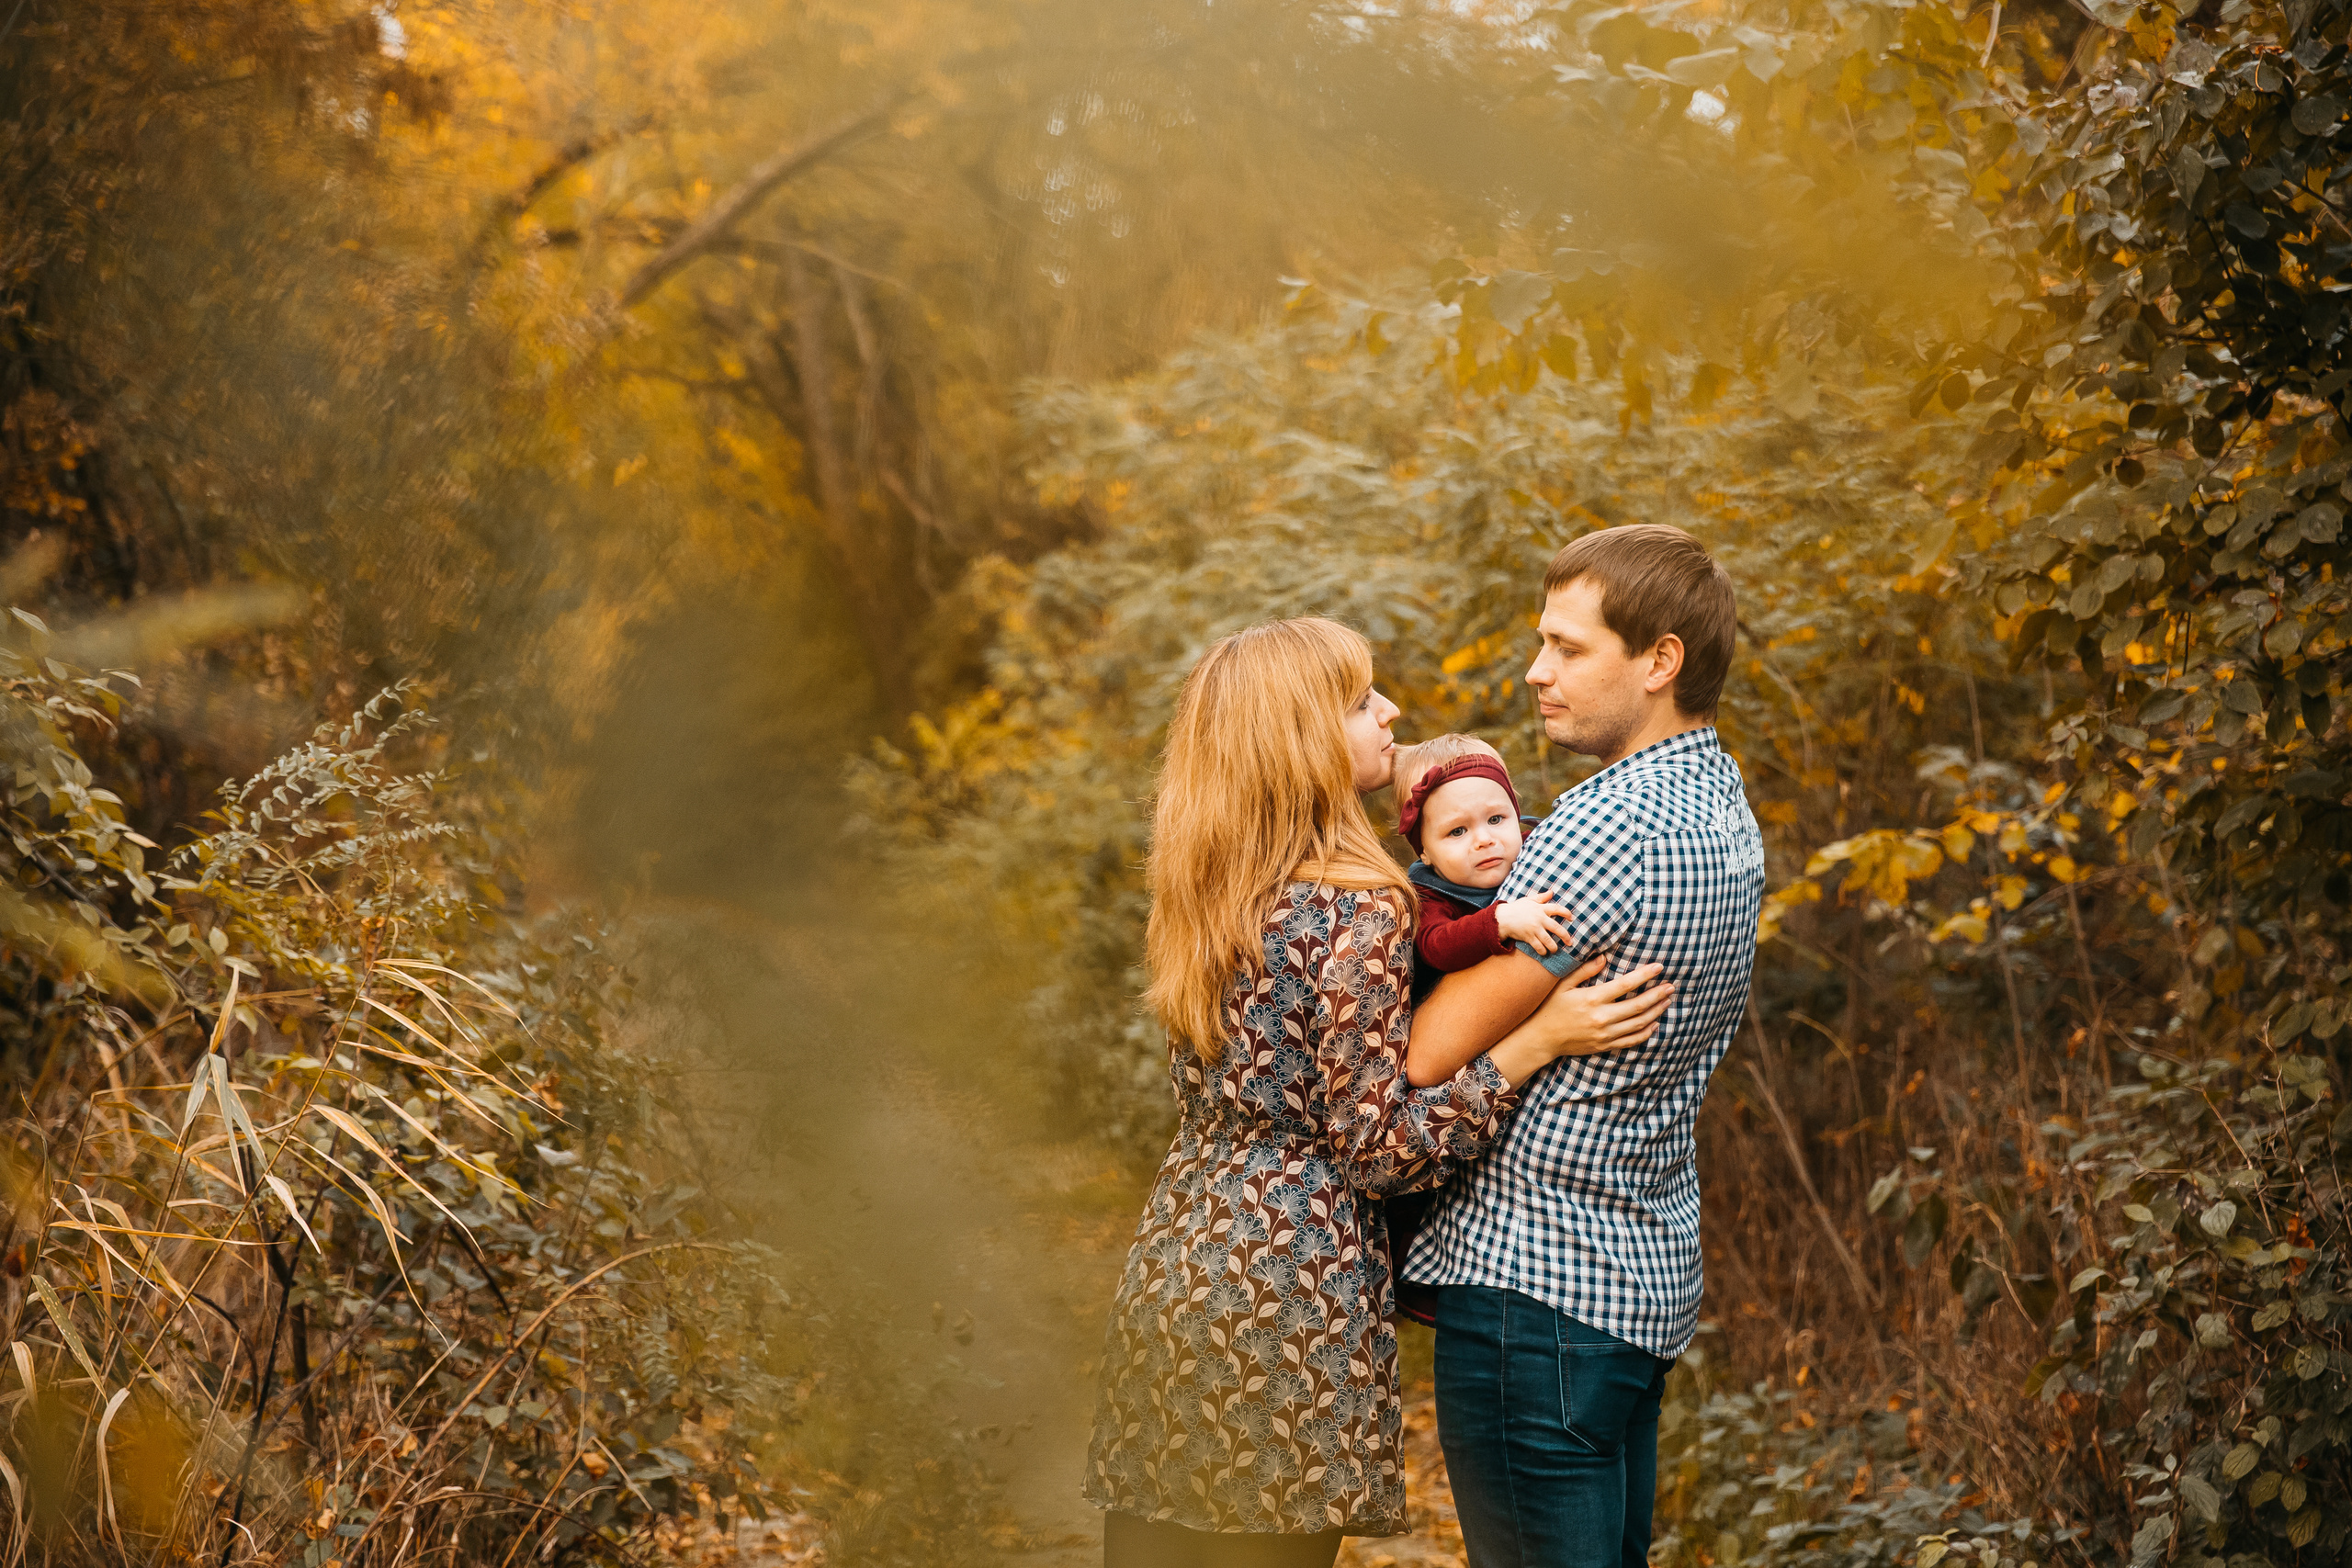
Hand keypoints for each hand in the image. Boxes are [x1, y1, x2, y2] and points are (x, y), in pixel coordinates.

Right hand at [1492, 892, 1572, 955]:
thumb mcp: (1528, 900)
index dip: (1566, 913)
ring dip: (1554, 947)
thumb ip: (1541, 897)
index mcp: (1540, 909)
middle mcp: (1539, 919)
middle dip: (1565, 936)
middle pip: (1557, 928)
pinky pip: (1538, 946)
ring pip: (1549, 941)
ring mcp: (1534, 929)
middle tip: (1570, 943)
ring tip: (1555, 949)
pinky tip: (1544, 952)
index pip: (1557, 909)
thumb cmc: (1516, 908)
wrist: (1502, 918)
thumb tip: (1552, 892)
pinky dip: (1542, 951)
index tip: (1571, 918)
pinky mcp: (1528, 937)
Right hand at [1518, 957, 1671, 1059]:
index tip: (1659, 967)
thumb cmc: (1549, 1007)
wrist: (1540, 1038)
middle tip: (1671, 986)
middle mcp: (1601, 1018)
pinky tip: (1655, 1024)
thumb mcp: (1562, 984)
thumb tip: (1604, 957)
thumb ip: (1584, 970)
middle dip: (1658, 994)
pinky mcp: (1605, 1045)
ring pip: (1639, 1023)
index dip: (1645, 975)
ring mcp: (1605, 1034)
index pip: (1626, 985)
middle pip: (1638, 1005)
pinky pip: (1632, 1040)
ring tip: (1667, 1001)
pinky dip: (1646, 1032)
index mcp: (1592, 999)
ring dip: (1656, 1012)